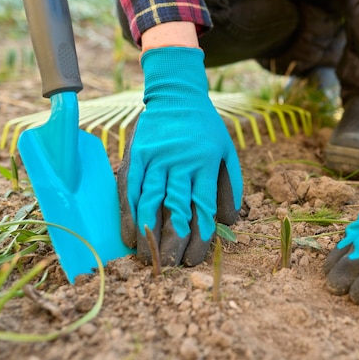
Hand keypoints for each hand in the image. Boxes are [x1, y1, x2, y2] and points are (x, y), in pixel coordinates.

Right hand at [117, 47, 242, 265]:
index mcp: (206, 163)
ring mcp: (156, 158)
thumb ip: (229, 185)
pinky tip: (129, 235)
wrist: (177, 94)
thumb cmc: (205, 128)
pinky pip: (130, 188)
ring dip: (148, 233)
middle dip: (173, 240)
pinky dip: (128, 213)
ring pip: (150, 201)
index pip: (202, 206)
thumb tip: (230, 220)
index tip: (195, 258)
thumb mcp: (227, 151)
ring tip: (147, 258)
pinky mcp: (136, 155)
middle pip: (176, 208)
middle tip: (170, 265)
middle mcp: (180, 162)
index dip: (199, 235)